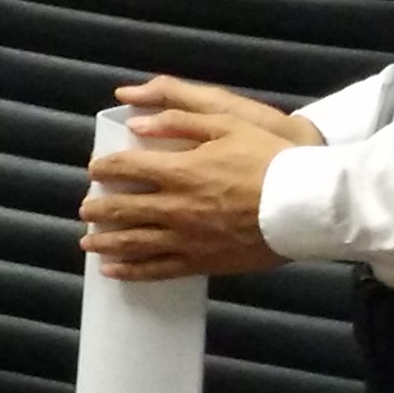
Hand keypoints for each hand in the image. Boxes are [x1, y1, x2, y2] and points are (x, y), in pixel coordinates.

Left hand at [80, 80, 318, 281]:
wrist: (308, 205)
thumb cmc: (272, 160)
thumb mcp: (227, 124)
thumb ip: (179, 121)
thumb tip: (138, 121)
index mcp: (180, 171)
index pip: (127, 168)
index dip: (106, 167)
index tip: (95, 169)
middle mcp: (176, 207)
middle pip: (124, 208)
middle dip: (99, 208)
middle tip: (85, 208)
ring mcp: (188, 238)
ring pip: (134, 243)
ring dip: (106, 242)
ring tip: (88, 241)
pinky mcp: (204, 262)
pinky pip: (159, 270)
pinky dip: (132, 271)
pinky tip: (114, 271)